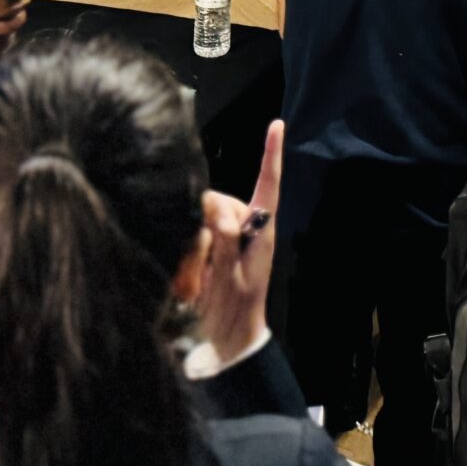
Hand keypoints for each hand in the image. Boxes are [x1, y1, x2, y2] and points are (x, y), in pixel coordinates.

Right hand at [192, 121, 283, 364]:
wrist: (229, 341)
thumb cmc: (236, 310)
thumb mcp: (232, 277)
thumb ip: (225, 240)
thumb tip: (216, 206)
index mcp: (262, 229)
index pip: (268, 186)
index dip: (270, 154)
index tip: (276, 124)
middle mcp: (247, 226)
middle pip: (218, 201)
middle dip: (206, 226)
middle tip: (205, 268)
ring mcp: (230, 237)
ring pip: (201, 218)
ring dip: (195, 246)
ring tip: (198, 280)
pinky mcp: (213, 249)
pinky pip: (193, 236)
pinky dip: (189, 256)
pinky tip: (193, 281)